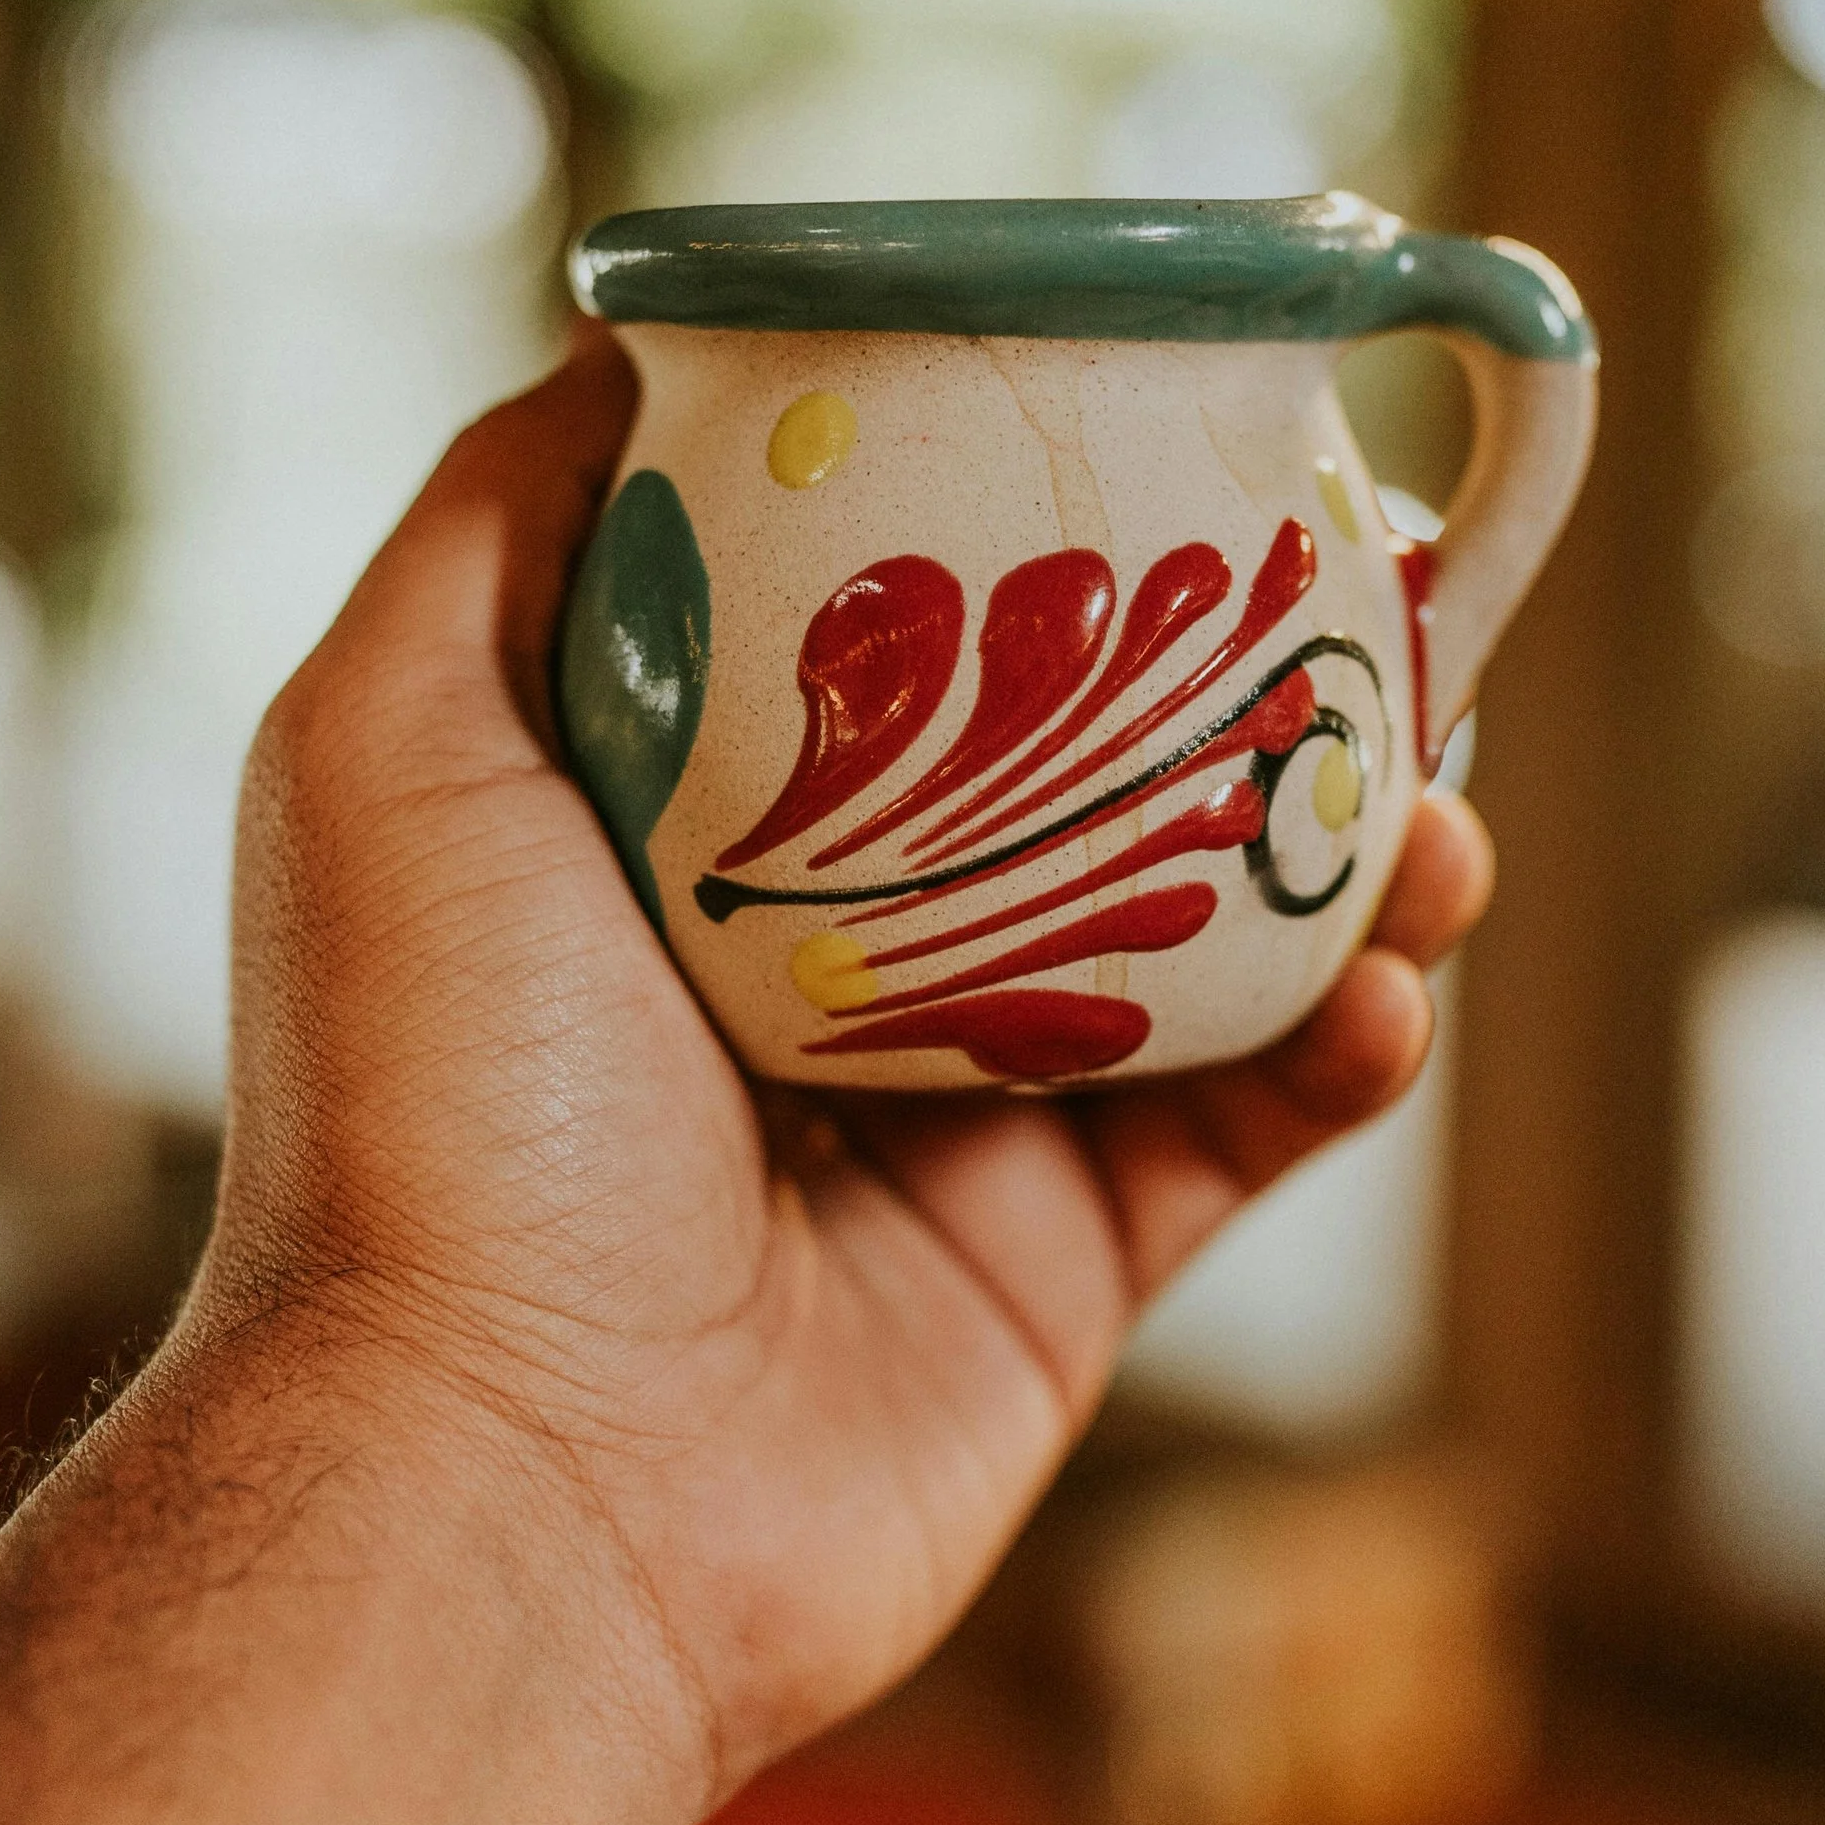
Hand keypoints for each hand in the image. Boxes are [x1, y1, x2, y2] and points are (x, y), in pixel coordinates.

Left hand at [205, 328, 1493, 1805]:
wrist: (508, 1494)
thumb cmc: (428, 1110)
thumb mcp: (392, 744)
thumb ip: (506, 525)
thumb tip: (639, 331)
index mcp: (681, 833)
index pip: (898, 630)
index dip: (1042, 520)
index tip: (1175, 421)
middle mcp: (825, 962)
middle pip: (1086, 770)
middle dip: (1246, 674)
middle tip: (1384, 590)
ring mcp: (955, 1121)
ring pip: (1210, 942)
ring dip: (1350, 852)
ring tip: (1433, 792)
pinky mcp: (1059, 1276)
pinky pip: (1248, 1130)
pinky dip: (1346, 1047)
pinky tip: (1391, 985)